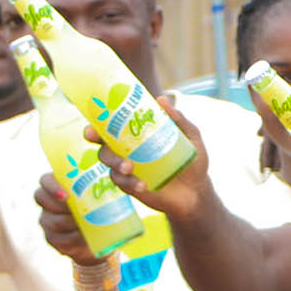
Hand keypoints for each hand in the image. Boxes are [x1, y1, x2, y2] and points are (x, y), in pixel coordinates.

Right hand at [34, 173, 103, 265]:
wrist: (97, 239)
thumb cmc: (99, 210)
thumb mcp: (100, 196)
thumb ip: (101, 186)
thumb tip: (116, 181)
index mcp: (58, 186)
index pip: (45, 180)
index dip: (51, 186)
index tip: (66, 195)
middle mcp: (47, 202)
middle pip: (41, 197)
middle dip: (59, 204)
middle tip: (76, 210)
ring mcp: (47, 220)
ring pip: (52, 220)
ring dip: (70, 222)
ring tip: (86, 223)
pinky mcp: (52, 238)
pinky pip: (59, 238)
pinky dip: (72, 238)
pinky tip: (83, 237)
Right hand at [97, 95, 212, 218]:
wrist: (197, 191)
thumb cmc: (191, 160)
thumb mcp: (190, 137)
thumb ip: (179, 120)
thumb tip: (162, 100)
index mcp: (137, 135)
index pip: (112, 125)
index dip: (97, 121)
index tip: (92, 121)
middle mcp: (127, 151)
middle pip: (103, 144)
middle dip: (97, 141)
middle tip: (101, 141)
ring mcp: (128, 170)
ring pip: (109, 164)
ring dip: (115, 163)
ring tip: (129, 167)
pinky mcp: (132, 187)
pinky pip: (122, 184)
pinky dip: (129, 183)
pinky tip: (142, 185)